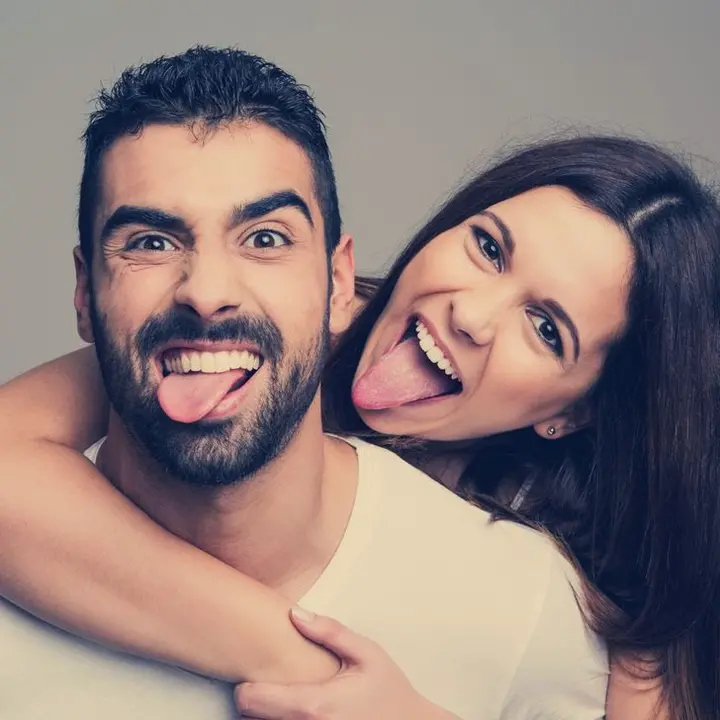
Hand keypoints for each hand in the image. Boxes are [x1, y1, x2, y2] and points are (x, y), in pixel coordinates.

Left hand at [236, 607, 453, 719]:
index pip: (253, 700)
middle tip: (269, 681)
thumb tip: (294, 613)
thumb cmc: (389, 690)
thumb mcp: (366, 653)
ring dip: (268, 714)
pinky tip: (295, 710)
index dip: (247, 685)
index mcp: (315, 705)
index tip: (254, 673)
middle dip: (255, 699)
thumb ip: (329, 632)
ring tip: (283, 695)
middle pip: (251, 719)